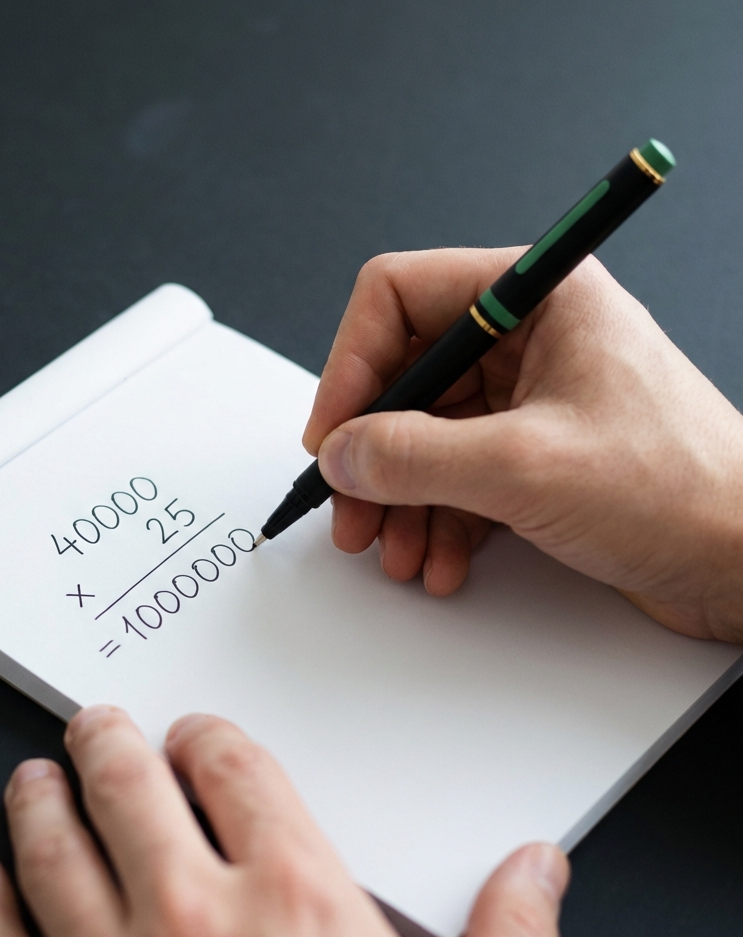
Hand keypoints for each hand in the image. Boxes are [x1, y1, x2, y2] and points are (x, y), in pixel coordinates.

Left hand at [0, 706, 568, 936]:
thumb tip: (539, 869)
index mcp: (296, 898)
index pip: (235, 765)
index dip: (210, 735)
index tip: (199, 734)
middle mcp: (195, 919)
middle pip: (129, 784)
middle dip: (107, 741)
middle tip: (95, 726)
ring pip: (54, 852)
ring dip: (37, 803)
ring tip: (32, 779)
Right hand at [303, 248, 742, 642]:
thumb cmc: (682, 489)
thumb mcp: (525, 468)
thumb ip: (414, 456)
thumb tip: (342, 453)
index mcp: (537, 296)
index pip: (397, 296)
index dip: (351, 365)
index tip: (333, 434)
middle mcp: (528, 339)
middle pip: (403, 377)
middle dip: (372, 453)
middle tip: (351, 510)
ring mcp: (528, 400)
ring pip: (422, 436)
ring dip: (399, 500)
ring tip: (396, 551)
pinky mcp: (531, 455)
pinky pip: (453, 477)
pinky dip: (436, 522)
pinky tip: (441, 562)